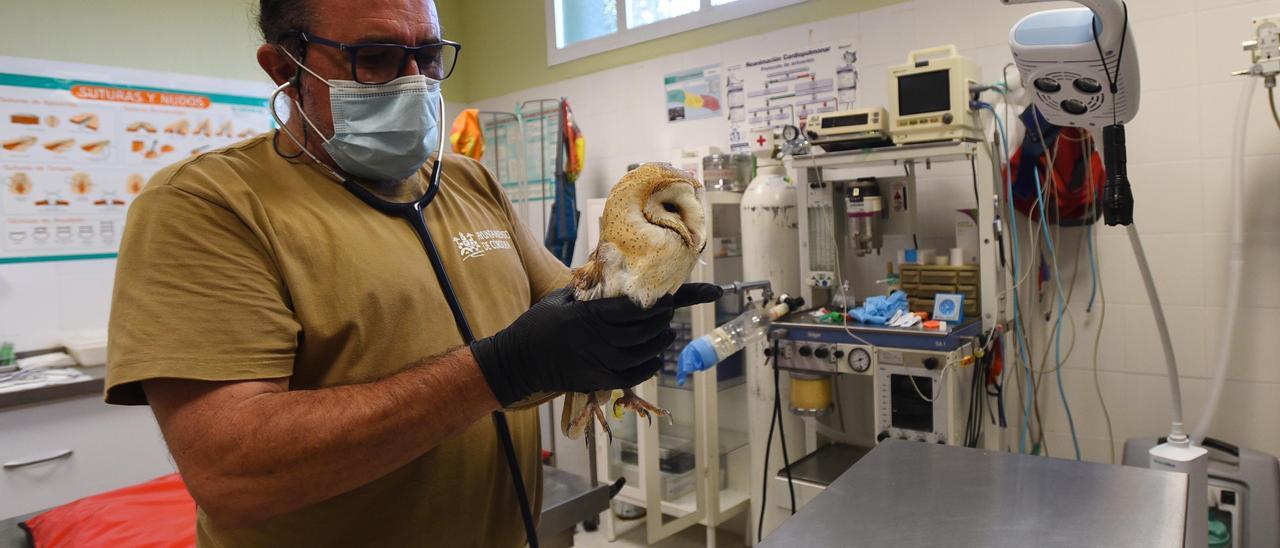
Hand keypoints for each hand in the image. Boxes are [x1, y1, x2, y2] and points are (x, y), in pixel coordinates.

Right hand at [471, 283, 722, 405]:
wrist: (518, 361)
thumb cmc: (540, 324)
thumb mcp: (563, 296)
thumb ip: (591, 285)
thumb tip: (616, 261)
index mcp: (589, 314)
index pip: (636, 306)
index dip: (666, 299)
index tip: (690, 291)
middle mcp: (597, 339)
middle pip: (647, 328)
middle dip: (664, 316)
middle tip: (669, 307)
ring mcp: (599, 362)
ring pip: (646, 351)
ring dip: (661, 339)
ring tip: (665, 329)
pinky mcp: (599, 380)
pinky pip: (636, 373)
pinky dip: (651, 364)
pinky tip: (655, 354)